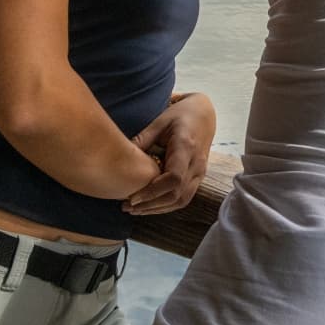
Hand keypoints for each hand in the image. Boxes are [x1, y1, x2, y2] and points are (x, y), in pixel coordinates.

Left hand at [126, 93, 216, 215]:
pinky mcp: (198, 178)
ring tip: (134, 210)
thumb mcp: (160, 122)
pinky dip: (165, 206)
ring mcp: (200, 173)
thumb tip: (120, 158)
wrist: (204, 114)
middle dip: (150, 205)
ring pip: (181, 201)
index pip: (173, 179)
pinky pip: (184, 198)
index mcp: (186, 148)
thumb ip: (142, 140)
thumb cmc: (180, 115)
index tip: (132, 198)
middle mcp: (197, 164)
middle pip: (176, 195)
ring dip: (157, 209)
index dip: (153, 192)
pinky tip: (149, 206)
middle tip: (126, 207)